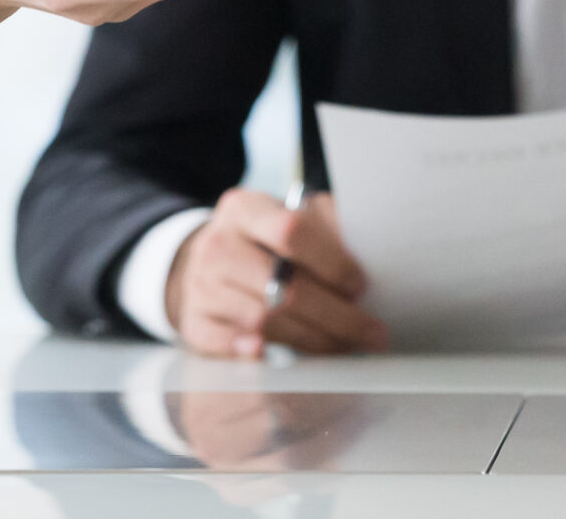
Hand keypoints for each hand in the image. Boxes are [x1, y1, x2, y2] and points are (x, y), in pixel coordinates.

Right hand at [166, 189, 387, 359]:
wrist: (209, 258)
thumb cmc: (264, 240)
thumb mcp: (291, 216)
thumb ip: (327, 227)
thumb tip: (371, 256)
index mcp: (244, 208)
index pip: (291, 230)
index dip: (332, 262)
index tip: (361, 286)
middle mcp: (217, 244)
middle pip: (283, 288)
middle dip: (337, 316)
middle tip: (372, 333)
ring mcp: (200, 286)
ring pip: (265, 322)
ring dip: (313, 340)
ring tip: (346, 345)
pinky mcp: (193, 323)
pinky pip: (232, 346)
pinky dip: (262, 354)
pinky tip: (289, 357)